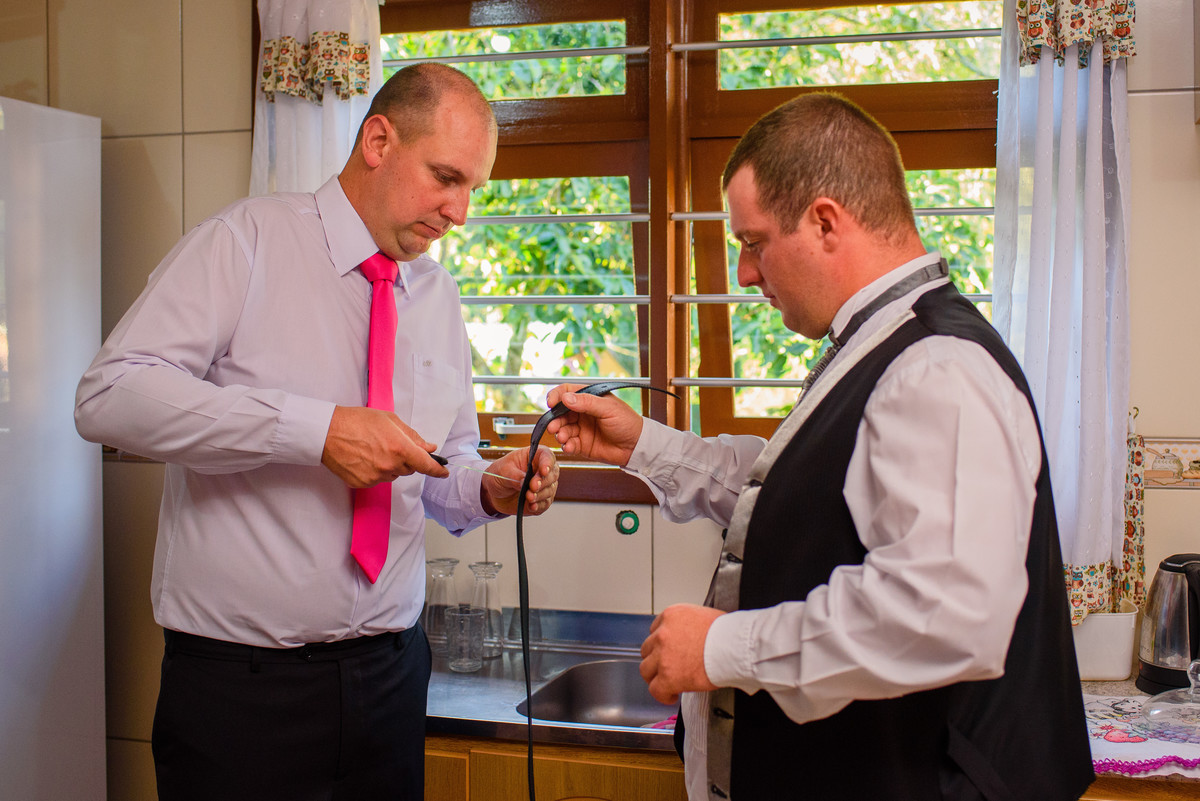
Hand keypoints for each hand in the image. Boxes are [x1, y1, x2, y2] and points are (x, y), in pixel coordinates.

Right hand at [321, 405, 448, 487]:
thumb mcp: (389, 420)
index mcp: (400, 448)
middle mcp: (390, 466)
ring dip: (390, 466)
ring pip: (393, 475)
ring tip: (373, 449)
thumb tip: (428, 447)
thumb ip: (412, 436)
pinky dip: (375, 471)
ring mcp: (376, 477)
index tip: (443, 472)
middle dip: (406, 460)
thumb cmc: (357, 421)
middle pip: (409, 469)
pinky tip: (364, 458)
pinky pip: (377, 479)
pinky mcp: (363, 483)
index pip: (426, 465)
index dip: (437, 470)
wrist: (327, 432)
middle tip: (391, 445)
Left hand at [480, 445, 558, 516]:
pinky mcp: (541, 500)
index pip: (547, 457)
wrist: (494, 491)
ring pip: (550, 490)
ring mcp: (543, 486)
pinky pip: (545, 504)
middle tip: (533, 487)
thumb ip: (515, 476)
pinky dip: (539, 506)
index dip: (547, 463)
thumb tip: (524, 482)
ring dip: (540, 495)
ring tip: (529, 497)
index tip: (543, 471)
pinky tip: (532, 506)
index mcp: (535, 456)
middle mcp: (542, 470)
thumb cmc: (499, 474)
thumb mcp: (503, 471)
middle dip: (543, 482)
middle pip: (552, 475)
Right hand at [544, 383, 644, 467]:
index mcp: (589, 399)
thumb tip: (566, 398)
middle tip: (554, 426)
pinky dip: (566, 445)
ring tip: (563, 437)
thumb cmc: (627, 422)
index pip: (567, 392)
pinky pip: (568, 444)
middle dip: (555, 419)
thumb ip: (587, 403)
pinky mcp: (582, 444)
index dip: (557, 396)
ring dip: (560, 433)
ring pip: (562, 429)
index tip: (551, 403)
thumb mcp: (608, 408)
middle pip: (560, 413)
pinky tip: (569, 447)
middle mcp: (582, 413)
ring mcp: (581, 428)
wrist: (636, 446)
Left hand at [639, 604, 721, 704]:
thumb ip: (690, 625)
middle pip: (648, 649)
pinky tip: (671, 695)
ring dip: (656, 676)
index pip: (656, 630)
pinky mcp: (668, 676)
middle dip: (656, 659)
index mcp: (672, 616)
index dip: (662, 644)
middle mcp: (663, 633)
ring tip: (666, 683)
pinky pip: (655, 689)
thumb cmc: (728, 633)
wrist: (734, 646)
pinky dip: (662, 695)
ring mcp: (663, 655)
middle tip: (667, 667)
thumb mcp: (704, 616)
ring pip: (646, 669)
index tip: (668, 651)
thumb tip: (693, 635)